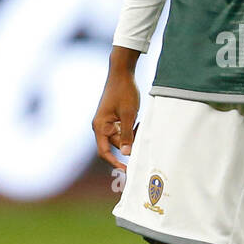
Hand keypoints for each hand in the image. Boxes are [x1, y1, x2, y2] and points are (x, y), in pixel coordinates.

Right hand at [92, 49, 140, 170]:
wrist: (122, 72)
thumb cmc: (124, 91)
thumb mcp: (128, 114)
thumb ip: (127, 134)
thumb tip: (126, 153)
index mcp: (100, 126)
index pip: (105, 152)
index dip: (114, 163)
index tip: (126, 170)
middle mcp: (101, 126)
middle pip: (116, 145)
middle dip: (129, 144)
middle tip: (143, 142)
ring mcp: (107, 122)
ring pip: (121, 137)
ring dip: (132, 135)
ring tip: (141, 125)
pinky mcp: (113, 118)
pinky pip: (122, 129)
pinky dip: (131, 129)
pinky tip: (139, 122)